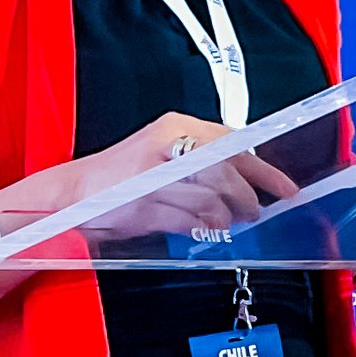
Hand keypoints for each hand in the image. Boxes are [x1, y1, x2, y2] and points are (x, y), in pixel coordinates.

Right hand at [63, 112, 296, 238]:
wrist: (71, 193)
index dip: (262, 168)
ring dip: (229, 215)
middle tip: (256, 210)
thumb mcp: (162, 152)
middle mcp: (166, 147)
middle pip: (227, 169)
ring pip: (212, 196)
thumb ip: (201, 159)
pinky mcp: (144, 206)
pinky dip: (205, 227)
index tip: (284, 187)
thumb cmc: (120, 176)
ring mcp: (154, 177)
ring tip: (230, 222)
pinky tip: (207, 229)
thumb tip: (244, 176)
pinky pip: (189, 219)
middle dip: (249, 195)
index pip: (231, 143)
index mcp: (175, 127)